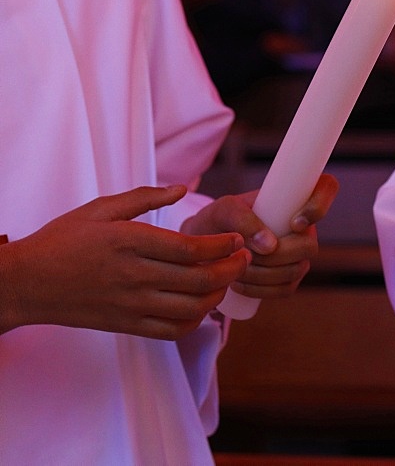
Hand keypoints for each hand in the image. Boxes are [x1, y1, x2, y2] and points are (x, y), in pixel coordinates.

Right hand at [0, 185, 250, 338]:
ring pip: (191, 307)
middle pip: (199, 279)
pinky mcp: (126, 325)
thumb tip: (182, 189)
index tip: (237, 238)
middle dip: (232, 269)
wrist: (25, 284)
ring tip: (227, 279)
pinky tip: (202, 305)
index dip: (223, 245)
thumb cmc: (63, 241)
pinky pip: (171, 330)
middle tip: (244, 258)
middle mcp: (134, 275)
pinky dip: (196, 321)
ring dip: (219, 295)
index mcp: (130, 242)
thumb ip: (144, 198)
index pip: (191, 248)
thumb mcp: (100, 209)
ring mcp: (131, 304)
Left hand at [181, 174, 337, 298]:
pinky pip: (286, 289)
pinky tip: (239, 282)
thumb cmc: (219, 220)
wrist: (206, 248)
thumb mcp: (225, 211)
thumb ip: (244, 220)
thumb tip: (270, 246)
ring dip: (262, 273)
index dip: (319, 205)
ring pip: (297, 270)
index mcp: (295, 197)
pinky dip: (260, 289)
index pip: (327, 188)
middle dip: (277, 255)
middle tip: (245, 254)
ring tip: (236, 266)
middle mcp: (306, 226)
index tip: (293, 223)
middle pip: (310, 246)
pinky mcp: (290, 278)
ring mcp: (300, 254)